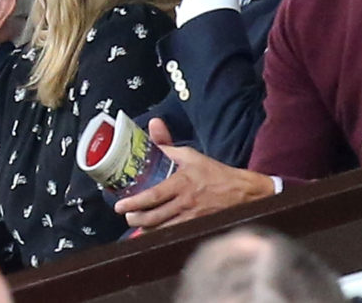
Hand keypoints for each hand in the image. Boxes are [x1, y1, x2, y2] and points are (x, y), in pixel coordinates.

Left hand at [113, 119, 276, 230]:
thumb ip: (167, 145)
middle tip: (127, 216)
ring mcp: (191, 218)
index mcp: (182, 182)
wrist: (241, 192)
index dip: (133, 204)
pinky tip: (154, 233)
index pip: (152, 197)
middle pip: (152, 219)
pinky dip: (159, 236)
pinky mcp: (196, 228)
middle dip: (134, 220)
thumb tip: (153, 125)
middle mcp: (185, 202)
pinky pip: (172, 236)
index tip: (119, 206)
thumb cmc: (214, 173)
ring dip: (144, 229)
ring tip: (138, 223)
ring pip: (160, 231)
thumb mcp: (191, 155)